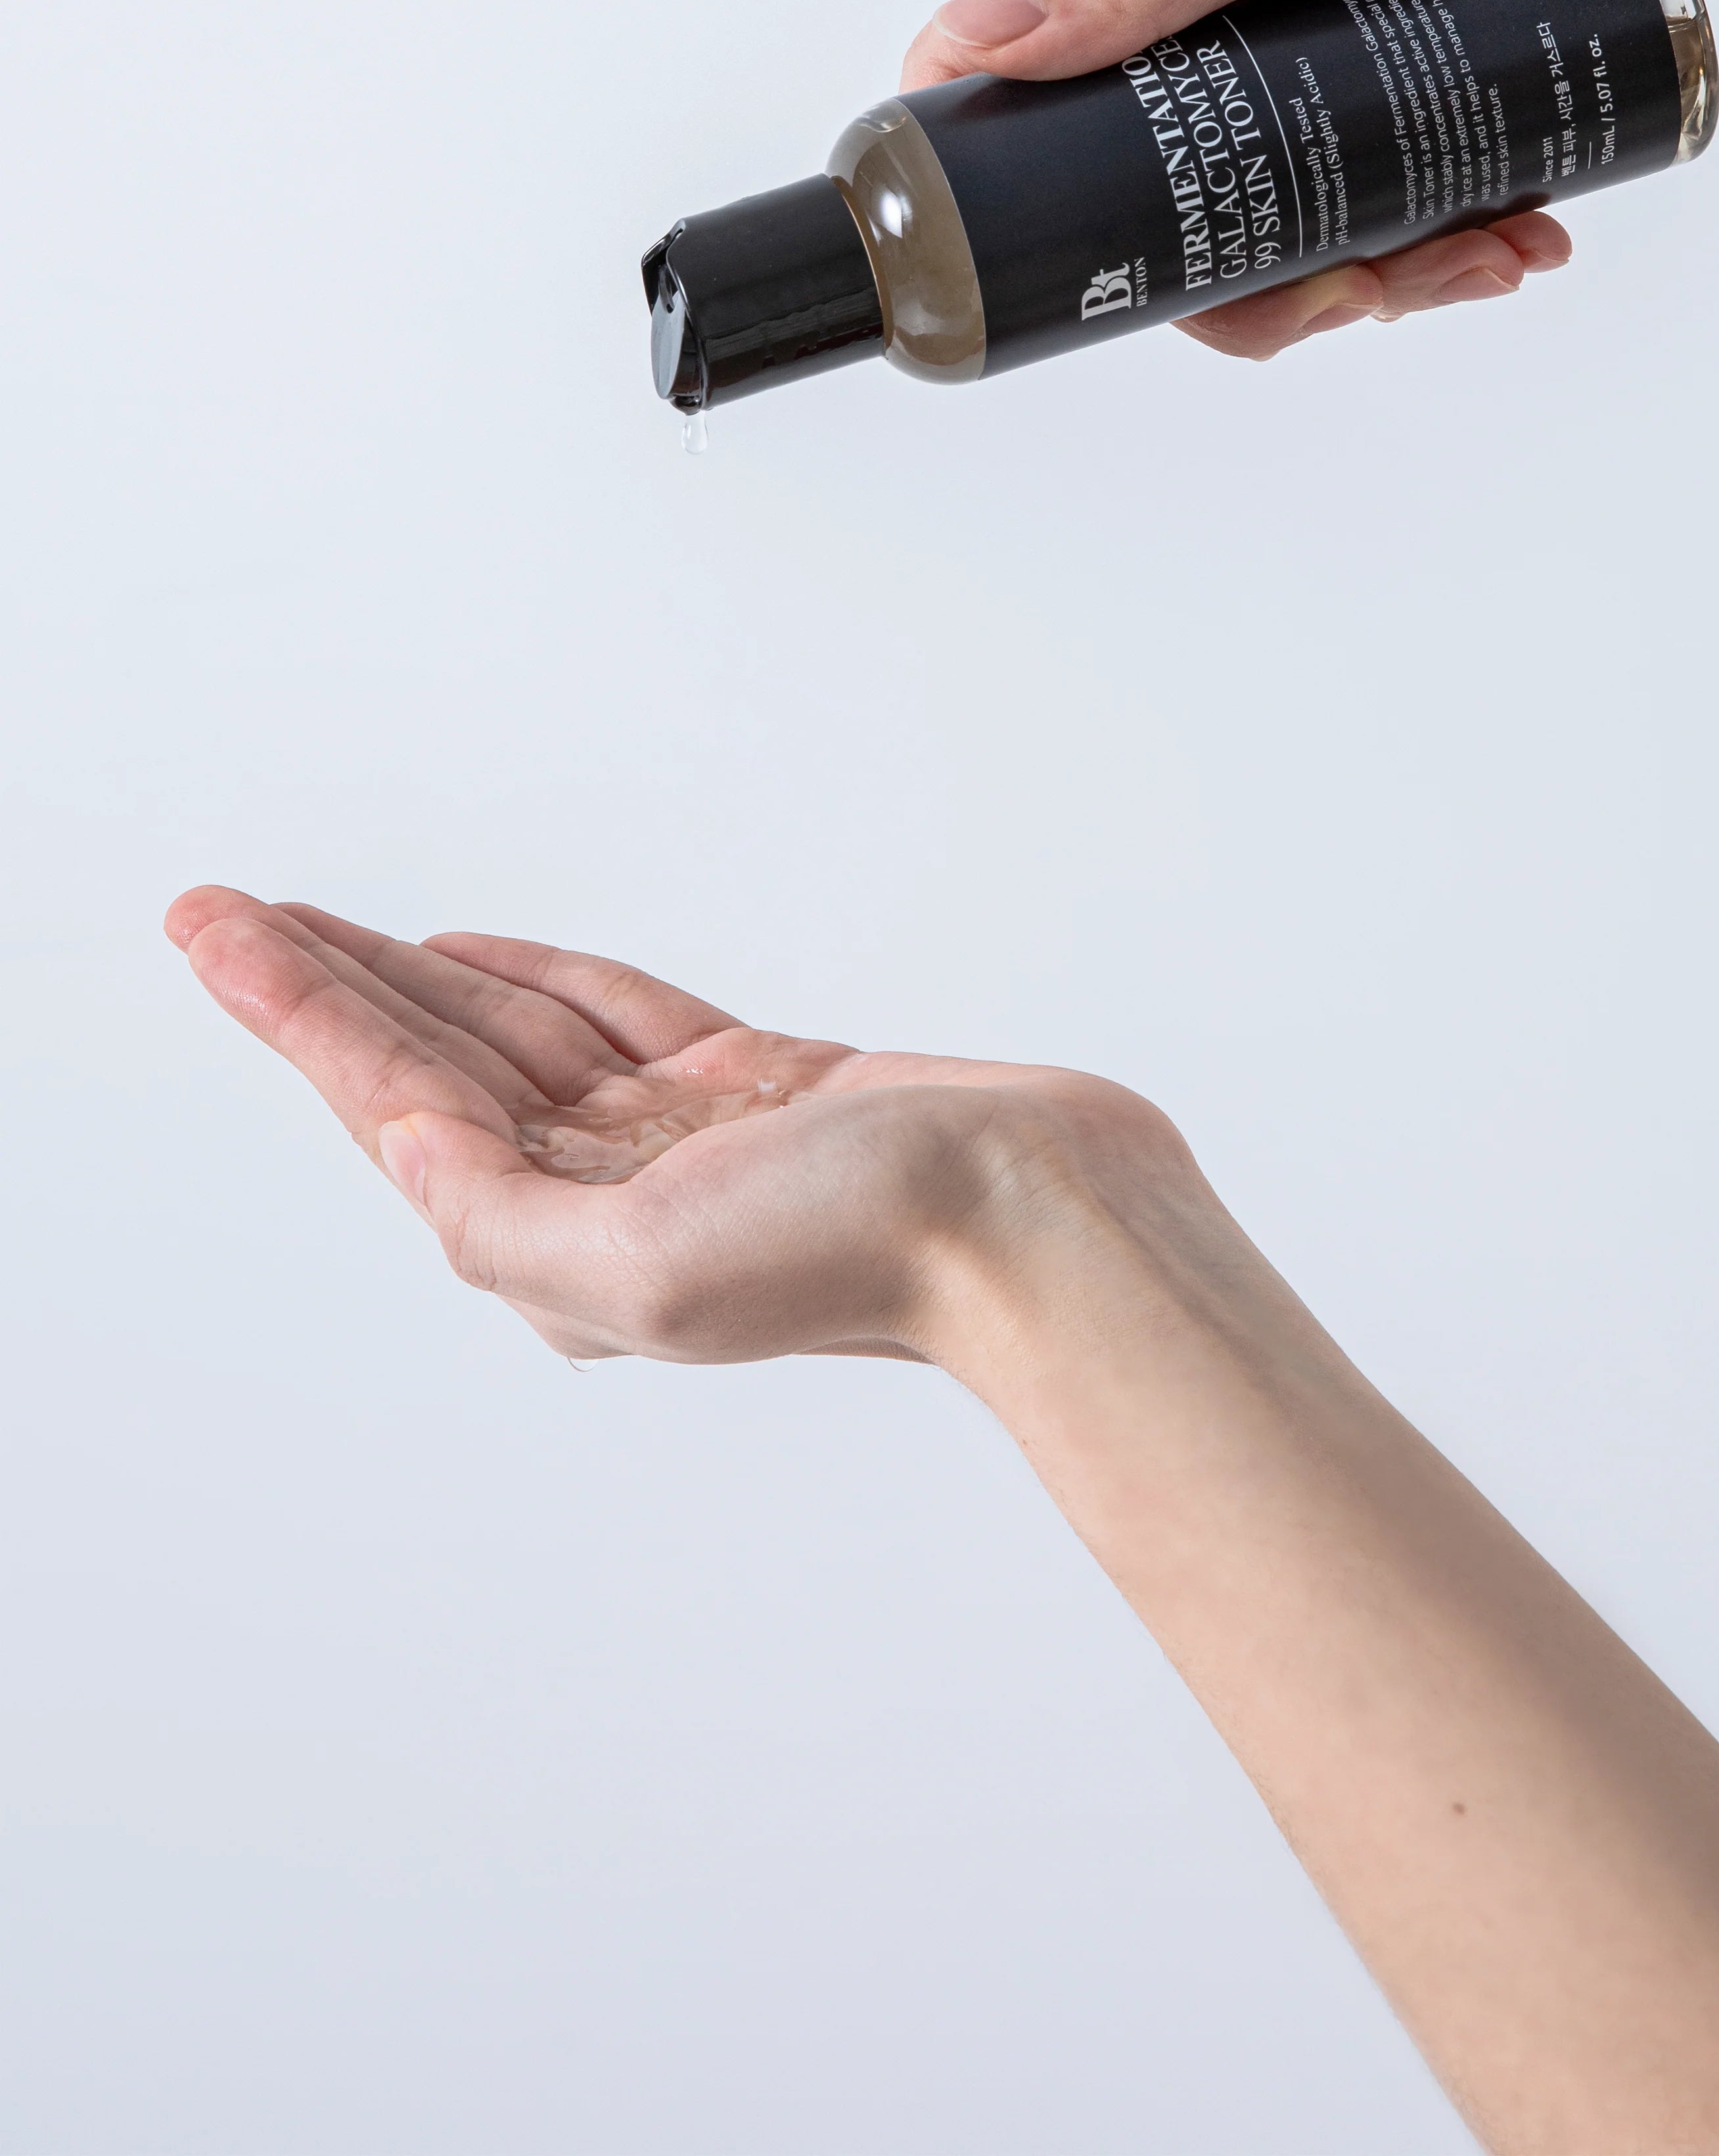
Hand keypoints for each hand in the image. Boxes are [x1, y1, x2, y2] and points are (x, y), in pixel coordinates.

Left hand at [166, 888, 1179, 1366]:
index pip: (399, 1105)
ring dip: (406, 971)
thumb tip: (407, 1141)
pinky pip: (610, 1016)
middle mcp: (608, 1198)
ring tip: (306, 917)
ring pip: (507, 1033)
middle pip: (431, 1064)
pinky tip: (467, 951)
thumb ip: (498, 1222)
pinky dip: (533, 978)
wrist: (1041, 1220)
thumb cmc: (862, 1258)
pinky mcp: (757, 1085)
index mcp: (565, 1252)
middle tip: (215, 906)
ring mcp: (682, 1138)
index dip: (298, 1010)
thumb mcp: (645, 1275)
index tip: (213, 929)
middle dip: (319, 984)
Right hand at [900, 0, 1715, 356]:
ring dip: (1384, 268)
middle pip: (1168, 198)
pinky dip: (1456, 235)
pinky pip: (1400, 190)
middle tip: (1352, 288)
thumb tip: (963, 46)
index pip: (1009, 90)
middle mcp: (1206, 3)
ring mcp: (1311, 48)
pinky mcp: (1409, 70)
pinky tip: (1525, 234)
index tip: (1099, 272)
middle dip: (1259, 276)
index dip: (1021, 202)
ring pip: (1295, 214)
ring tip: (1486, 254)